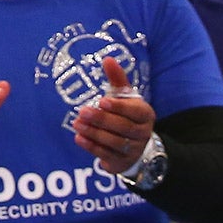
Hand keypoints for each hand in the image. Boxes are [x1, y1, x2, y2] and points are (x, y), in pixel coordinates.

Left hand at [73, 58, 158, 175]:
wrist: (135, 146)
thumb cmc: (126, 114)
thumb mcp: (125, 97)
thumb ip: (117, 79)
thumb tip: (107, 59)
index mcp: (146, 115)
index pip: (134, 111)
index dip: (119, 107)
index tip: (102, 101)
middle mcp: (143, 134)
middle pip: (123, 128)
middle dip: (101, 120)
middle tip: (82, 111)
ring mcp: (133, 150)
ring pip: (114, 143)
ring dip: (94, 133)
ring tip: (77, 124)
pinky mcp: (121, 163)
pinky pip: (106, 155)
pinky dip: (91, 147)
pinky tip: (79, 138)